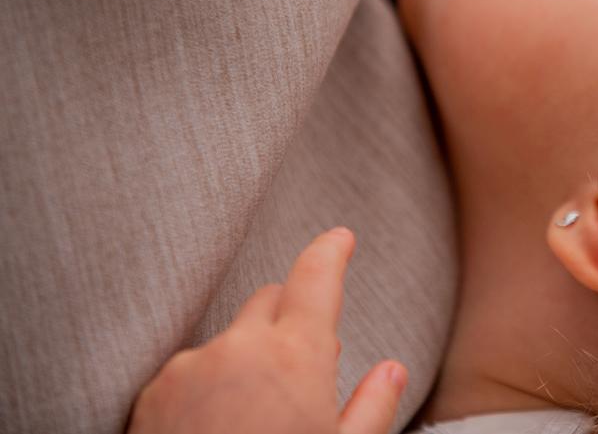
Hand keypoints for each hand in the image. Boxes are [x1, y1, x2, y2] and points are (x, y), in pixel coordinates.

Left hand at [128, 227, 406, 433]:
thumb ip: (371, 408)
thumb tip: (391, 369)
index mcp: (297, 356)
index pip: (316, 277)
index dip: (331, 251)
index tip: (340, 237)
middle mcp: (240, 348)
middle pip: (268, 300)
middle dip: (288, 315)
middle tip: (304, 361)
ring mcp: (189, 369)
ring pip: (226, 341)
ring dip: (243, 358)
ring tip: (253, 417)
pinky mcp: (152, 394)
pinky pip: (189, 371)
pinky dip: (206, 385)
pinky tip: (215, 429)